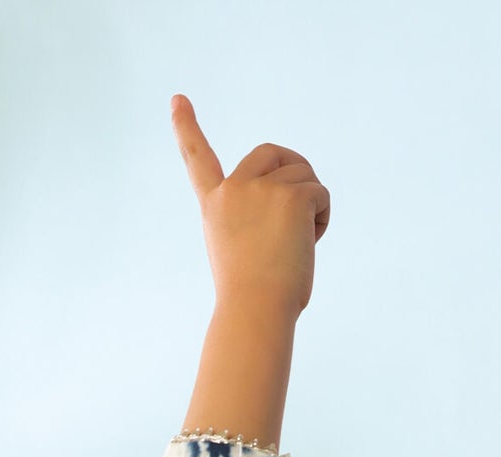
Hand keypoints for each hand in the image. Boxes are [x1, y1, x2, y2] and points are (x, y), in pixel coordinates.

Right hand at [170, 94, 329, 319]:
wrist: (254, 312)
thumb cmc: (251, 301)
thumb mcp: (243, 254)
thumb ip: (256, 223)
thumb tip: (294, 220)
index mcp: (215, 206)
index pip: (198, 159)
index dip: (187, 128)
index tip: (178, 99)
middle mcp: (233, 190)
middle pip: (272, 153)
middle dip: (293, 169)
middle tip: (303, 206)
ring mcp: (261, 188)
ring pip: (302, 175)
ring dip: (311, 205)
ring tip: (298, 243)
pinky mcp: (291, 194)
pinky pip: (319, 192)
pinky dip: (322, 216)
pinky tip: (309, 242)